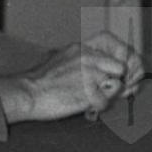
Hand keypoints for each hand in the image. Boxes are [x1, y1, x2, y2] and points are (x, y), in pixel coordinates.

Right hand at [5, 33, 144, 122]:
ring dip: (110, 94)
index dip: (124, 57)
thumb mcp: (62, 58)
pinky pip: (106, 102)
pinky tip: (86, 106)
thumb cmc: (42, 81)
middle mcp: (88, 57)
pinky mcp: (88, 92)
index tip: (121, 70)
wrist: (26, 93)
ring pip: (117, 85)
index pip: (116, 44)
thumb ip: (84, 60)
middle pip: (122, 67)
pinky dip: (98, 107)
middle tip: (115, 90)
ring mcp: (89, 74)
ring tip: (95, 98)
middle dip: (122, 79)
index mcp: (82, 47)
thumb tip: (106, 70)